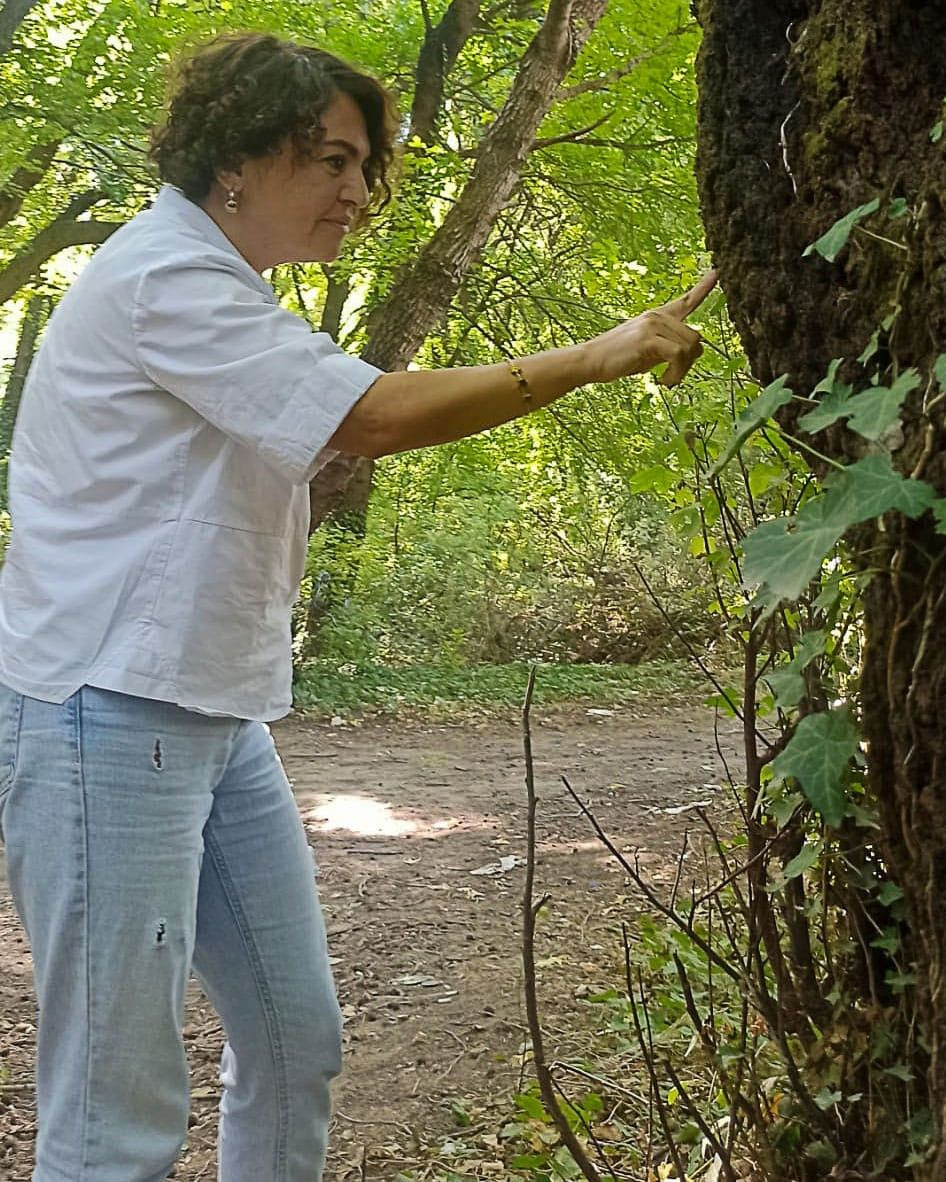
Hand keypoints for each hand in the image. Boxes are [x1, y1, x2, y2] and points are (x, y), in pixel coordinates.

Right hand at [582, 271, 716, 386]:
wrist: (590, 361)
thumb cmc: (617, 359)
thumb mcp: (648, 351)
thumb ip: (669, 347)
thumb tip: (690, 353)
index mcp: (658, 316)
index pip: (686, 300)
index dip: (704, 287)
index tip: (717, 272)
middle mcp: (658, 316)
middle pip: (696, 338)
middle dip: (689, 362)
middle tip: (672, 376)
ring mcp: (653, 325)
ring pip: (690, 347)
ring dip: (682, 371)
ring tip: (667, 380)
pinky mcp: (648, 338)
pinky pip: (678, 355)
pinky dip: (675, 373)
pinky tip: (664, 381)